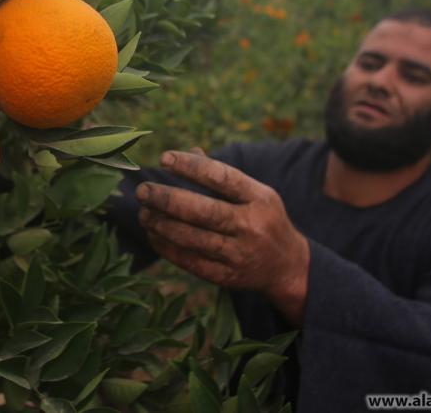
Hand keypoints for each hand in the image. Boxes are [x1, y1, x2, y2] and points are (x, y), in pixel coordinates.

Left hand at [136, 149, 311, 324]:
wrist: (288, 267)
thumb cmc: (263, 219)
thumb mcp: (255, 193)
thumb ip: (223, 176)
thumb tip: (189, 152)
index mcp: (260, 198)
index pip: (222, 177)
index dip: (191, 167)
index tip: (164, 158)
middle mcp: (251, 226)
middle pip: (204, 212)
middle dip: (168, 200)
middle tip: (143, 191)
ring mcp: (240, 254)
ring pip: (193, 239)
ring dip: (162, 225)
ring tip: (143, 214)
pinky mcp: (227, 277)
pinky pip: (191, 262)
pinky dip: (168, 248)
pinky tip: (153, 235)